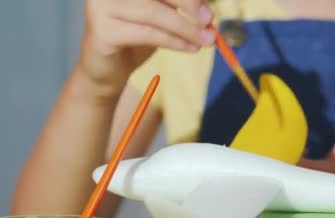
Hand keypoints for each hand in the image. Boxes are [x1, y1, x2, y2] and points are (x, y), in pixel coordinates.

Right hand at [78, 0, 214, 96]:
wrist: (107, 71)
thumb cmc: (135, 39)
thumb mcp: (161, 17)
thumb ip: (179, 8)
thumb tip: (207, 10)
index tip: (207, 9)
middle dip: (188, 5)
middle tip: (209, 21)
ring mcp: (101, 6)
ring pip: (153, 13)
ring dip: (185, 28)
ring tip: (205, 41)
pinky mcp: (102, 30)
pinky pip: (147, 33)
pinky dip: (173, 41)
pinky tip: (191, 49)